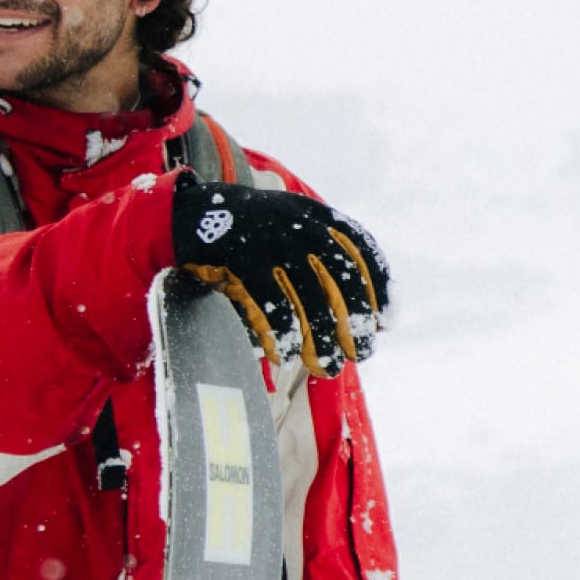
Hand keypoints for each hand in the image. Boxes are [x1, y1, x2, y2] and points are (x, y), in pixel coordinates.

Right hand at [172, 174, 389, 378]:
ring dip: (321, 338)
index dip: (380, 288)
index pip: (361, 251)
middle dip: (355, 320)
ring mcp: (271, 238)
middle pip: (341, 278)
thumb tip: (362, 313)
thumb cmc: (251, 236)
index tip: (386, 323)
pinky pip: (270, 301)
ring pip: (308, 297)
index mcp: (317, 217)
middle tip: (362, 353)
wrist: (193, 213)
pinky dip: (280, 332)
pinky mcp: (242, 256)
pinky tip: (284, 356)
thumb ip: (322, 260)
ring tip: (328, 367)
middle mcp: (300, 223)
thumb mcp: (292, 230)